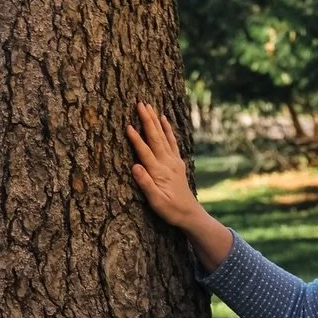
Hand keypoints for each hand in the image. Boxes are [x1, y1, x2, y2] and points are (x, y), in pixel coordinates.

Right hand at [127, 103, 233, 271]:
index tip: (127, 125)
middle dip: (147, 120)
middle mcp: (167, 163)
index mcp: (159, 172)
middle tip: (140, 104)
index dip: (136, 139)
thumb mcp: (156, 202)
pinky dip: (168, 129)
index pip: (145, 152)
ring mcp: (174, 161)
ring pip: (163, 136)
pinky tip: (164, 119)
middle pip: (155, 138)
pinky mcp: (177, 162)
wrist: (190, 214)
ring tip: (149, 106)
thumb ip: (146, 184)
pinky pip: (172, 141)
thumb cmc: (170, 210)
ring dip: (156, 120)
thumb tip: (135, 167)